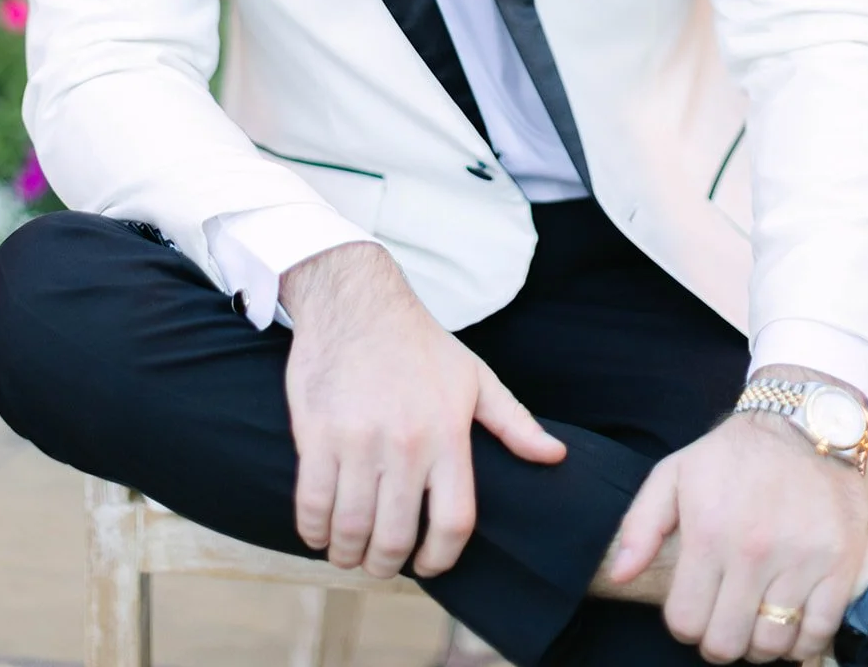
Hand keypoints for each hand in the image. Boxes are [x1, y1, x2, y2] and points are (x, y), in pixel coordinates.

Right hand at [280, 241, 565, 579]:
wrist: (356, 301)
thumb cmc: (418, 342)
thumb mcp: (474, 376)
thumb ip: (514, 422)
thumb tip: (555, 457)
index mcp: (448, 435)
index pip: (453, 523)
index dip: (441, 559)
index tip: (428, 565)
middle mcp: (405, 444)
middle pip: (395, 537)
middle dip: (386, 564)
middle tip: (381, 562)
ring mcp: (357, 440)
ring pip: (351, 528)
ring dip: (349, 553)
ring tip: (350, 551)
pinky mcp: (317, 434)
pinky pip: (312, 504)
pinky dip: (313, 530)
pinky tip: (319, 530)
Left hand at [610, 408, 867, 662]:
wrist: (803, 424)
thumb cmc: (732, 454)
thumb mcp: (674, 473)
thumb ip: (641, 525)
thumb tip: (619, 574)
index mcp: (708, 531)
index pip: (686, 622)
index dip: (684, 624)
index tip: (693, 609)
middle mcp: (753, 551)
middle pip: (727, 644)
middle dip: (718, 640)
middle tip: (723, 619)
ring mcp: (800, 561)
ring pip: (772, 647)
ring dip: (758, 643)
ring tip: (755, 617)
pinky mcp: (839, 565)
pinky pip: (817, 634)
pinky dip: (801, 640)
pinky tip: (789, 616)